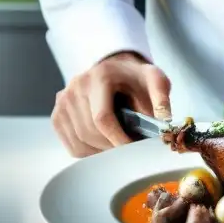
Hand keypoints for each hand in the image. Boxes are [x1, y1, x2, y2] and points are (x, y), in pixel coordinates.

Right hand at [51, 51, 171, 157]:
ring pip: (80, 141)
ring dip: (102, 152)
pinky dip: (90, 152)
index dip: (117, 139)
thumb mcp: (155, 80)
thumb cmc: (136, 78)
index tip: (133, 150)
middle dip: (112, 147)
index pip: (102, 118)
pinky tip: (104, 145)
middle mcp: (76, 86)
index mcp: (100, 76)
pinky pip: (72, 145)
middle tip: (131, 150)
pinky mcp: (58, 114)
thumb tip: (165, 122)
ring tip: (119, 146)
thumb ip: (161, 98)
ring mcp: (63, 100)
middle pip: (90, 132)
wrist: (115, 69)